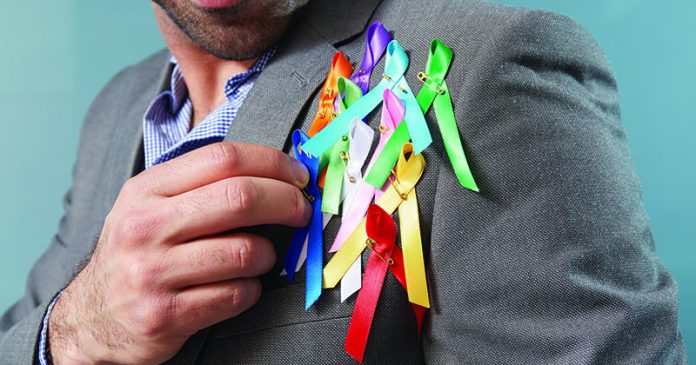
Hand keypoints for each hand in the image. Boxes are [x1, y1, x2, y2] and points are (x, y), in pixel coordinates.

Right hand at [48, 142, 310, 363]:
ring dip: (269, 255)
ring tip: (260, 257)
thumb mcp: (151, 206)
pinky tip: (241, 286)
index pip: (223, 159)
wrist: (92, 317)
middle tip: (302, 211)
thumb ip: (203, 186)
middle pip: (240, 198)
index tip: (298, 175)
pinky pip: (237, 295)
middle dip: (287, 202)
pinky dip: (252, 290)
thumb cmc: (138, 253)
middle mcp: (145, 227)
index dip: (273, 163)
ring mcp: (152, 273)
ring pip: (246, 252)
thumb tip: (278, 173)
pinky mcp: (165, 315)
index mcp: (146, 190)